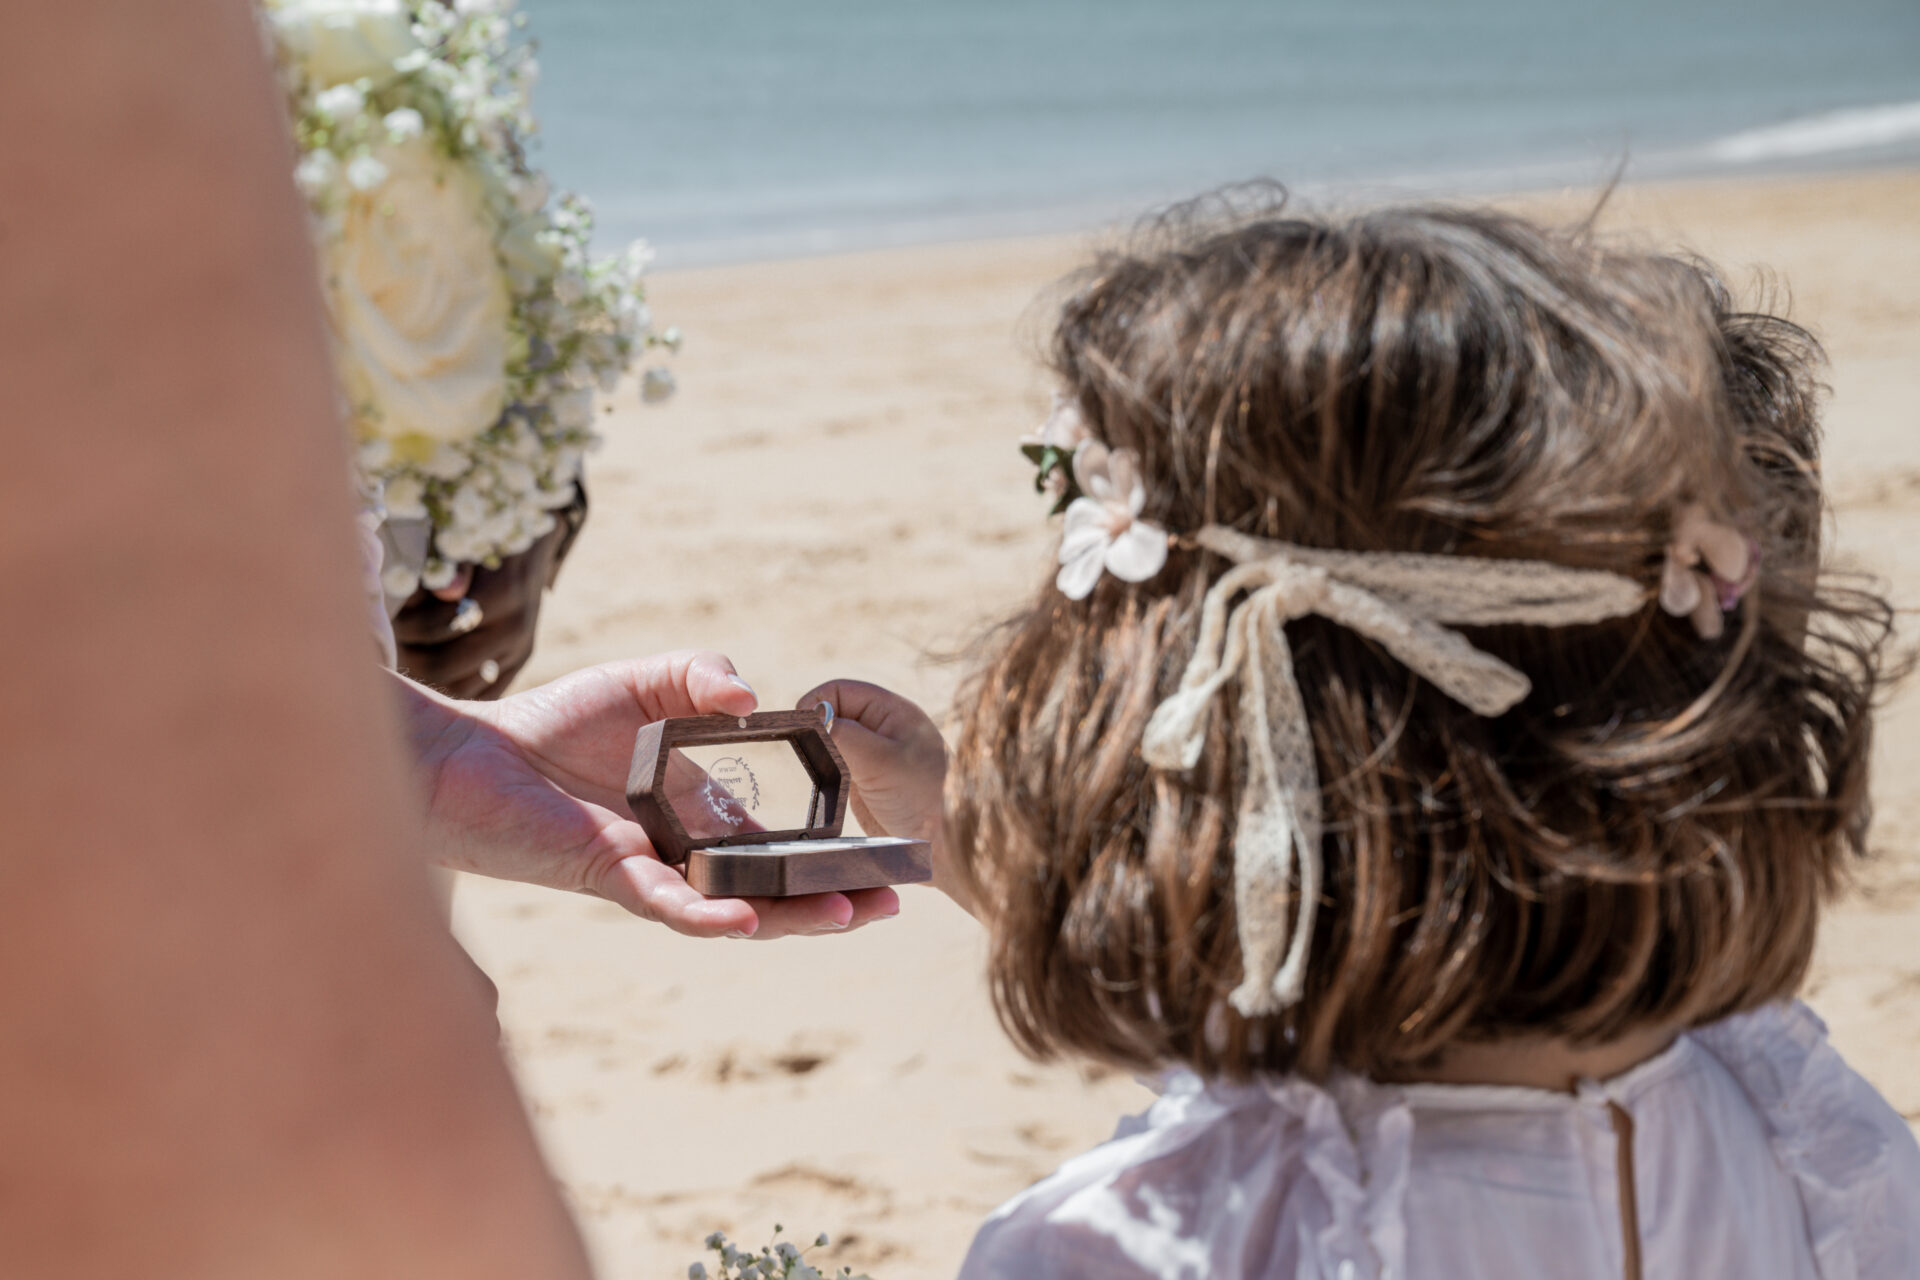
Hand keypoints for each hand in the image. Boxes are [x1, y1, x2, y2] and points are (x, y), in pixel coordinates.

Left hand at [400, 651, 900, 938]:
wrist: (467, 754)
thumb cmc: (550, 724)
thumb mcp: (647, 682)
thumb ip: (703, 675)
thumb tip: (752, 696)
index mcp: (700, 818)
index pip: (779, 848)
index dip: (829, 857)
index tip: (885, 858)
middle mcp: (684, 854)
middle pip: (773, 890)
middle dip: (832, 901)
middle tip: (890, 901)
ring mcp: (651, 872)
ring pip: (734, 909)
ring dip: (790, 917)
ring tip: (847, 915)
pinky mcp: (609, 875)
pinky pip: (669, 904)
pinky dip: (711, 912)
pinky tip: (748, 917)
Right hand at [795, 679, 967, 912]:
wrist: (943, 844)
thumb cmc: (925, 797)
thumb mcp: (883, 762)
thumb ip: (846, 736)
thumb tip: (814, 716)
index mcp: (892, 712)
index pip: (841, 691)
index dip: (816, 703)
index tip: (799, 726)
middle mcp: (883, 729)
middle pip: (833, 713)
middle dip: (816, 728)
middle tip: (806, 751)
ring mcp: (874, 755)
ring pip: (832, 740)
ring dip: (820, 751)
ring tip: (819, 770)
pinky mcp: (866, 781)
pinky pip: (836, 765)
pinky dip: (826, 771)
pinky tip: (825, 785)